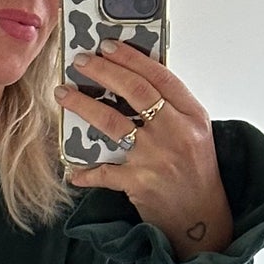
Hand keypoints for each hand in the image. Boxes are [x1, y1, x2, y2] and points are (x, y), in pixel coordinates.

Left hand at [55, 40, 233, 260]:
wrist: (201, 218)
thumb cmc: (194, 172)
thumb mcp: (193, 133)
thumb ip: (170, 108)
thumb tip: (131, 79)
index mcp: (193, 115)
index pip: (161, 77)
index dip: (132, 58)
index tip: (109, 45)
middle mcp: (177, 133)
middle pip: (136, 92)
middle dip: (104, 72)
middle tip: (80, 61)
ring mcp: (158, 158)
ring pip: (114, 123)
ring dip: (83, 106)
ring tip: (63, 94)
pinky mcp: (140, 183)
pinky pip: (104, 172)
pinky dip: (86, 171)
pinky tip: (72, 169)